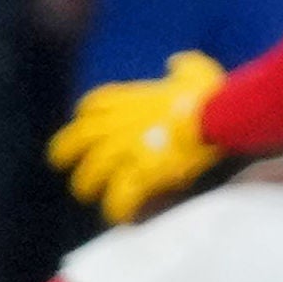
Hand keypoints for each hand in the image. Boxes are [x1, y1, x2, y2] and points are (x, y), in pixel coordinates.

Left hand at [50, 54, 228, 220]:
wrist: (217, 118)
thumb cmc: (209, 95)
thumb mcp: (195, 70)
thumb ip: (182, 66)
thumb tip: (174, 63)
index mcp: (129, 100)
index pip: (92, 106)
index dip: (85, 118)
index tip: (88, 127)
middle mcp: (117, 125)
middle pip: (75, 140)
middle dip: (65, 153)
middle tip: (65, 165)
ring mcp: (125, 152)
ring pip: (90, 175)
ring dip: (89, 187)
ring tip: (95, 197)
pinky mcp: (139, 176)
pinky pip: (118, 199)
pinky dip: (120, 210)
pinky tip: (124, 217)